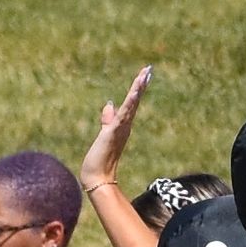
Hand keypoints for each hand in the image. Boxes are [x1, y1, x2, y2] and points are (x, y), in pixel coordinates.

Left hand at [78, 67, 151, 189]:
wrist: (97, 177)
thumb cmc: (100, 159)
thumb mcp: (104, 134)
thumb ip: (108, 119)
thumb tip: (110, 104)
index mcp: (123, 125)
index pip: (132, 103)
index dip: (137, 89)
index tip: (144, 74)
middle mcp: (125, 126)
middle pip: (135, 101)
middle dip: (141, 84)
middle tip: (148, 69)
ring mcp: (121, 129)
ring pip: (131, 105)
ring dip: (137, 90)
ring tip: (144, 75)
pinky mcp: (113, 132)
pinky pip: (123, 114)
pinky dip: (129, 103)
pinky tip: (134, 92)